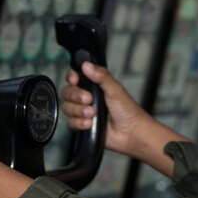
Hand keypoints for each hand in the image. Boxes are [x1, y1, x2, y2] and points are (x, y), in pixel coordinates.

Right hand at [62, 62, 188, 177]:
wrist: (130, 133)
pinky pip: (70, 122)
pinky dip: (79, 123)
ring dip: (79, 110)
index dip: (71, 77)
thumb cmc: (128, 110)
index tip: (75, 80)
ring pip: (67, 107)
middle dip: (76, 95)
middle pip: (67, 92)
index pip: (74, 76)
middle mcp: (86, 96)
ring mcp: (83, 111)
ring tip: (93, 113)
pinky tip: (90, 124)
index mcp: (94, 85)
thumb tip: (86, 65)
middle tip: (89, 99)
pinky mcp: (82, 125)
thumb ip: (101, 76)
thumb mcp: (115, 89)